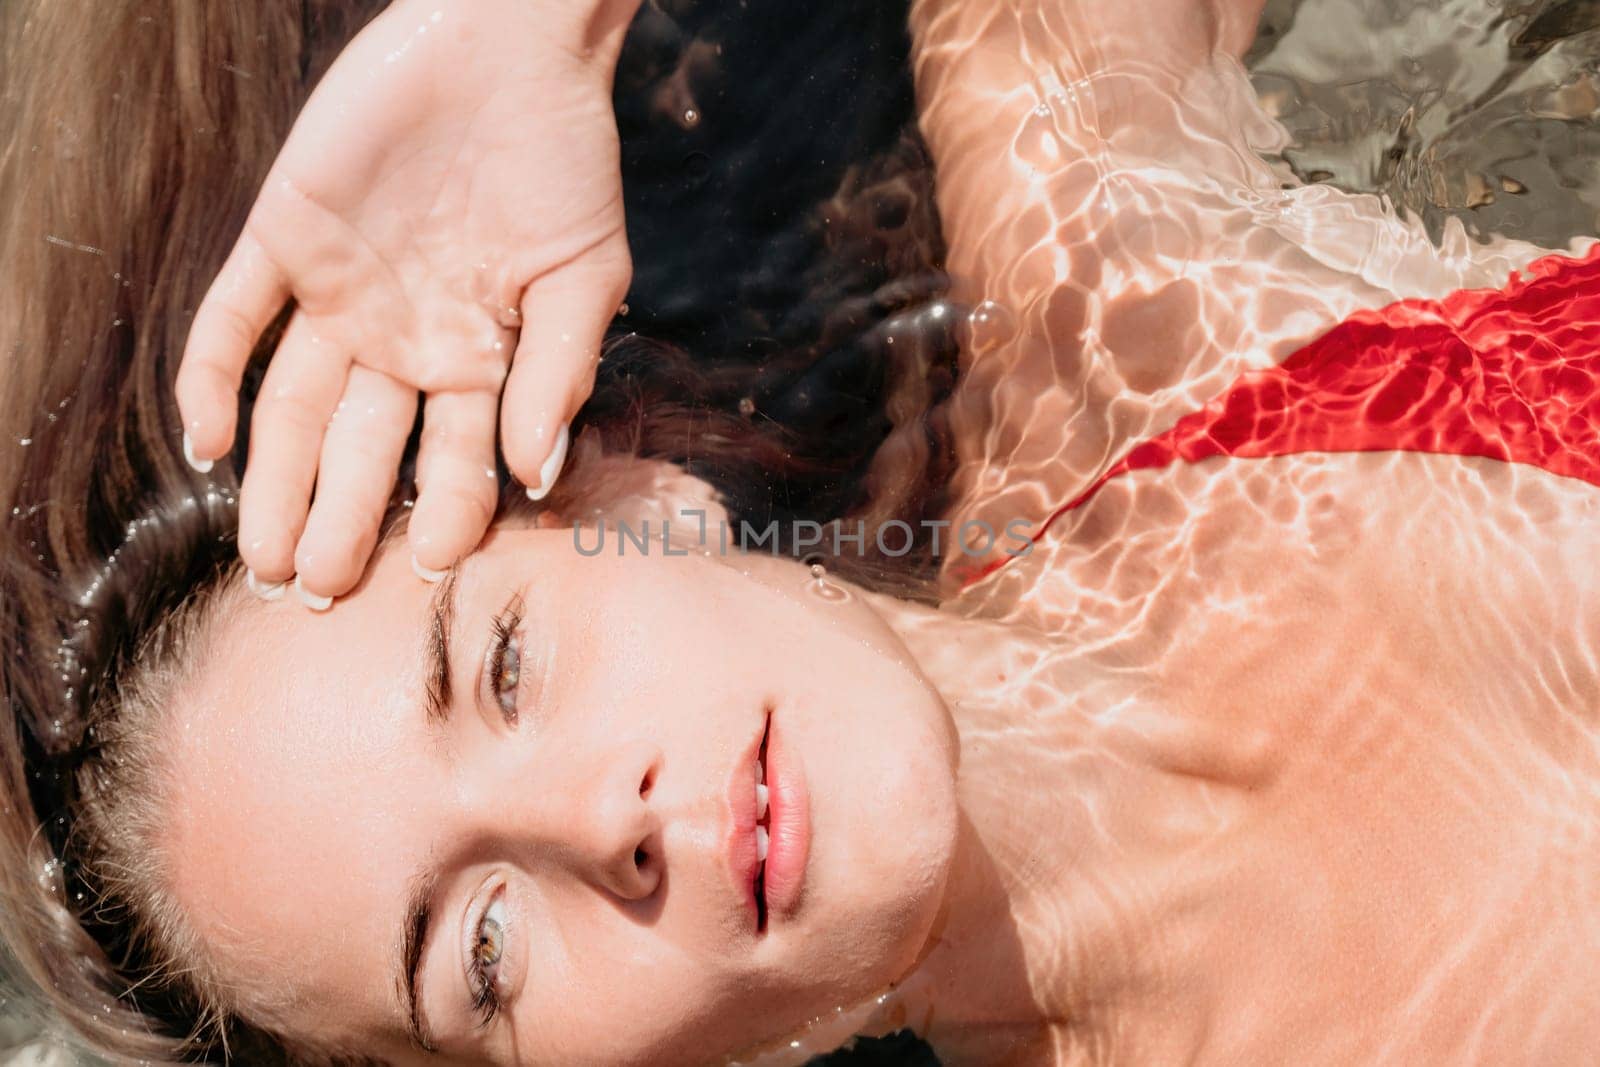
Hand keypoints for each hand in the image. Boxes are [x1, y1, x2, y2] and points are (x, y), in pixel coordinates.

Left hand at [176, 0, 637, 603]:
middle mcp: (401, 342)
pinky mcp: (285, 238)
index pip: (454, 458)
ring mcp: (339, 295)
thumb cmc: (565, 163)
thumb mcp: (585, 274)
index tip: (429, 568)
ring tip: (266, 558)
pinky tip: (207, 443)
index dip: (445, 514)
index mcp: (475, 359)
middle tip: (319, 591)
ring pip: (293, 407)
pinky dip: (211, 376)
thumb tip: (538, 471)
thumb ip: (560, 371)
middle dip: (342, 522)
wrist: (509, 50)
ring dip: (277, 481)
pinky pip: (233, 318)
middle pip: (362, 450)